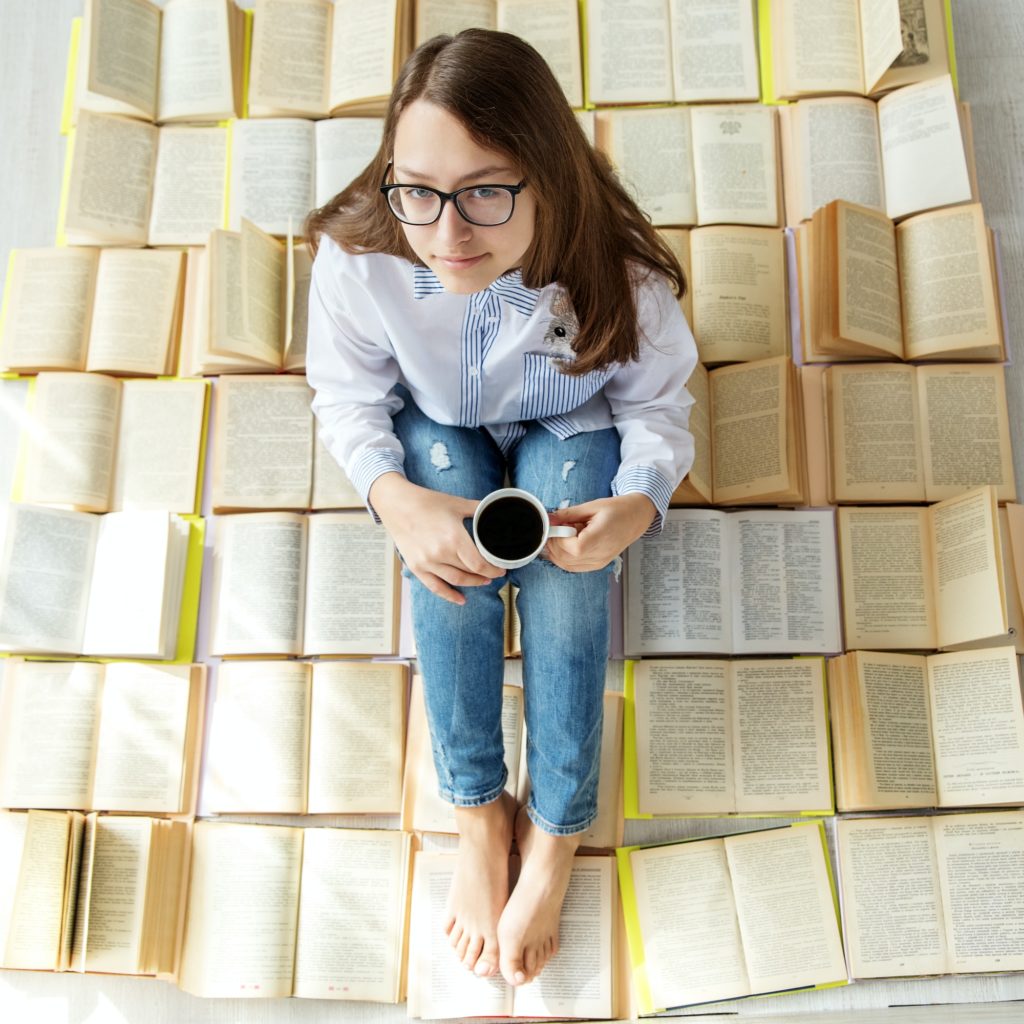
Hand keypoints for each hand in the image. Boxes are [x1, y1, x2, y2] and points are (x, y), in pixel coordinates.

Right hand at [369, 473, 504, 604]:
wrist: (397, 504)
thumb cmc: (427, 502)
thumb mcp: (457, 504)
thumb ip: (478, 509)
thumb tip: (494, 510)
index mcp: (454, 538)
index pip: (479, 564)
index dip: (493, 570)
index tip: (501, 570)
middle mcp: (441, 553)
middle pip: (470, 572)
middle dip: (485, 574)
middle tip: (494, 573)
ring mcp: (427, 562)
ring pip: (456, 581)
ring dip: (471, 583)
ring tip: (482, 581)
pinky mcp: (416, 567)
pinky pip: (435, 587)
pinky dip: (449, 595)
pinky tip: (461, 599)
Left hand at [544, 493, 656, 571]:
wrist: (636, 518)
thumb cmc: (617, 510)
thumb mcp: (591, 506)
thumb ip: (568, 514)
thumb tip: (549, 518)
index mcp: (598, 540)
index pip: (570, 547)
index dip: (557, 538)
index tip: (554, 526)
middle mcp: (599, 556)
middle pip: (565, 559)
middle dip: (554, 544)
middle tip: (556, 528)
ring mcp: (598, 563)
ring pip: (566, 565)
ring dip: (558, 551)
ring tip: (565, 534)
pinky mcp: (597, 565)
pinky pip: (574, 567)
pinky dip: (565, 557)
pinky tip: (568, 543)